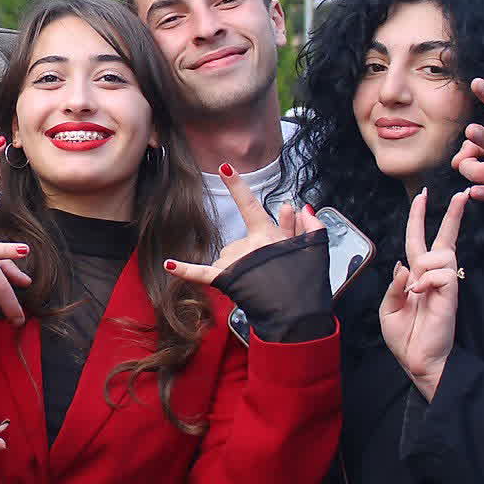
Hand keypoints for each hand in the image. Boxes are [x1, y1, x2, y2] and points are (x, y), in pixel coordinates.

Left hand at [164, 161, 320, 284]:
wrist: (297, 315)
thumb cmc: (306, 286)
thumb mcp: (314, 250)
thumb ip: (306, 226)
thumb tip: (298, 208)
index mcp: (267, 235)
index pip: (250, 204)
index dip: (237, 185)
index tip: (224, 168)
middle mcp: (247, 245)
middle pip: (241, 244)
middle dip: (254, 256)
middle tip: (272, 274)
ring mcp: (234, 263)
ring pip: (228, 258)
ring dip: (240, 268)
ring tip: (260, 285)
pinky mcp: (225, 280)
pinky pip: (201, 274)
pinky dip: (185, 270)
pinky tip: (169, 264)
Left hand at [379, 187, 468, 401]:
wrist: (417, 360)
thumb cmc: (404, 337)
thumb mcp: (389, 307)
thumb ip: (394, 284)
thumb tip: (404, 264)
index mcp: (415, 276)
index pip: (419, 240)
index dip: (419, 218)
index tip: (423, 196)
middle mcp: (432, 276)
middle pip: (443, 238)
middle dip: (451, 215)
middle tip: (461, 194)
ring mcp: (444, 284)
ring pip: (441, 254)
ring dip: (425, 266)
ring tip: (416, 290)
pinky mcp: (451, 294)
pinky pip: (442, 273)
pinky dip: (427, 280)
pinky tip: (421, 294)